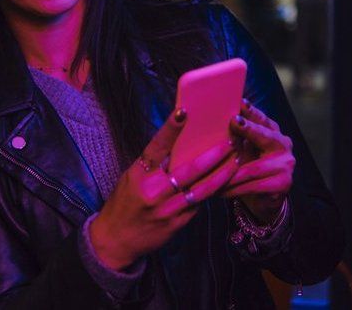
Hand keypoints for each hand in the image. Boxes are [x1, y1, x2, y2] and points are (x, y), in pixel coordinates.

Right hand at [89, 108, 240, 269]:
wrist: (115, 240)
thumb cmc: (124, 203)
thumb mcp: (132, 178)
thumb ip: (154, 164)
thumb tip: (180, 144)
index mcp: (139, 175)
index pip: (156, 147)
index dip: (170, 129)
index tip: (183, 112)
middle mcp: (153, 191)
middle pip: (189, 169)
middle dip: (213, 154)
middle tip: (230, 140)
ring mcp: (167, 209)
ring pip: (202, 189)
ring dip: (222, 173)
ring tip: (236, 159)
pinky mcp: (177, 224)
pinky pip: (199, 204)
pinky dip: (211, 191)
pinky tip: (225, 180)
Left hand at [223, 100, 294, 223]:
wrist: (262, 199)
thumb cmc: (247, 168)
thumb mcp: (241, 150)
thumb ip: (234, 137)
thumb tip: (209, 122)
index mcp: (272, 131)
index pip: (261, 119)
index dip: (251, 111)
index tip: (241, 102)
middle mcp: (283, 144)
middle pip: (264, 135)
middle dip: (248, 129)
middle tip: (234, 121)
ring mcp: (286, 164)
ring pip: (254, 167)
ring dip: (231, 171)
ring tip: (212, 170)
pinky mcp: (283, 183)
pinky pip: (254, 185)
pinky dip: (235, 189)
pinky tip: (220, 191)